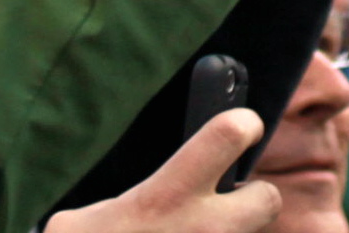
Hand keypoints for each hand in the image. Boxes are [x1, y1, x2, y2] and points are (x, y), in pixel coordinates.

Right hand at [44, 110, 277, 232]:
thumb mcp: (80, 223)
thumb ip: (114, 204)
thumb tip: (125, 205)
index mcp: (168, 197)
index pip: (228, 136)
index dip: (244, 126)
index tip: (242, 128)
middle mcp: (205, 229)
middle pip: (268, 199)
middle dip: (254, 200)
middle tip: (224, 204)